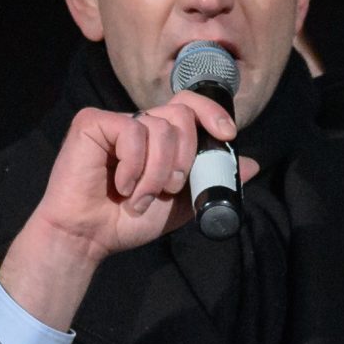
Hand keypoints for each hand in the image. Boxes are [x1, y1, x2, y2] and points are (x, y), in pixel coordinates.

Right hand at [0, 93, 255, 330]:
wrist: (90, 237)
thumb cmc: (127, 221)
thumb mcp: (181, 204)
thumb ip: (211, 181)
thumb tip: (253, 165)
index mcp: (160, 137)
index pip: (190, 105)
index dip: (212, 112)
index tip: (227, 135)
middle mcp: (139, 123)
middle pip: (181, 114)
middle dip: (185, 156)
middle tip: (170, 187)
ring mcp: (116, 121)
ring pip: (159, 127)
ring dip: (157, 172)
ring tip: (140, 196)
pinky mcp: (92, 123)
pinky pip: (131, 132)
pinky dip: (133, 166)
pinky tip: (120, 184)